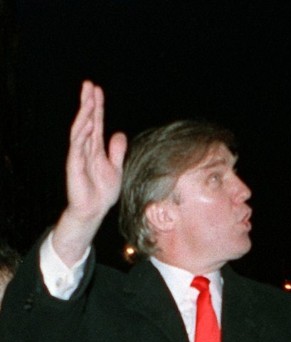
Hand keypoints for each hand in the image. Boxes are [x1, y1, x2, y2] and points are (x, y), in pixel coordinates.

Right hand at [53, 81, 127, 263]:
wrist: (94, 211)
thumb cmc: (102, 191)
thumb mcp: (115, 168)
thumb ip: (116, 151)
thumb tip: (118, 133)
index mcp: (95, 148)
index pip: (96, 122)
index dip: (97, 106)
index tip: (96, 89)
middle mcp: (85, 148)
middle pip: (86, 121)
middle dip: (87, 103)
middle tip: (89, 85)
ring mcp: (78, 156)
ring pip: (80, 131)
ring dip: (85, 115)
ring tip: (89, 101)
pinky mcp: (75, 166)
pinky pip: (77, 148)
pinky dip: (81, 135)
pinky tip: (86, 124)